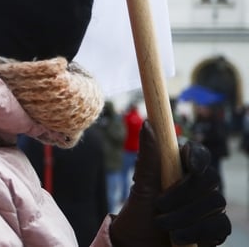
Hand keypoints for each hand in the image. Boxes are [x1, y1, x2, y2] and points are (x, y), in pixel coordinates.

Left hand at [110, 121, 229, 246]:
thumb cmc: (138, 216)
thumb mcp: (141, 187)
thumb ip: (148, 158)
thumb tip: (148, 124)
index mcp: (179, 171)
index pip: (198, 154)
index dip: (197, 156)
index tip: (190, 166)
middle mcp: (197, 188)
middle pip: (208, 178)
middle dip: (183, 193)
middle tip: (159, 206)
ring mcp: (208, 209)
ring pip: (215, 202)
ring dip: (185, 216)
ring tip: (163, 225)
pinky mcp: (214, 231)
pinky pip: (221, 225)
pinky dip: (198, 231)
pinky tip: (179, 238)